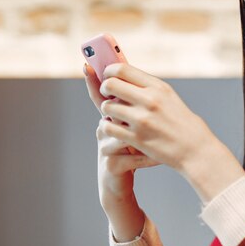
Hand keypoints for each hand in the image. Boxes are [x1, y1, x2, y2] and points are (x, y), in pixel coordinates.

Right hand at [84, 63, 149, 240]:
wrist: (121, 180)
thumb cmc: (130, 149)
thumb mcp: (132, 126)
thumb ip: (132, 106)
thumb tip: (140, 80)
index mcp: (109, 118)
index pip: (100, 96)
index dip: (93, 81)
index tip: (86, 65)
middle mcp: (103, 131)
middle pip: (108, 114)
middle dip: (124, 114)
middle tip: (138, 116)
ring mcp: (104, 149)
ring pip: (119, 137)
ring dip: (138, 140)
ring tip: (153, 143)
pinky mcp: (111, 166)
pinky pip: (129, 158)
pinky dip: (146, 159)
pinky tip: (157, 160)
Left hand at [98, 63, 244, 202]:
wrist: (195, 149)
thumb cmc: (182, 123)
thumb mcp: (169, 97)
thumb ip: (148, 87)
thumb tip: (123, 76)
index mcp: (158, 87)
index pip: (122, 69)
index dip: (109, 71)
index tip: (108, 77)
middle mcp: (150, 100)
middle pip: (110, 84)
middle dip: (104, 89)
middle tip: (108, 95)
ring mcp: (142, 120)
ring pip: (107, 106)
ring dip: (107, 110)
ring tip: (115, 115)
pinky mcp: (137, 138)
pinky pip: (108, 127)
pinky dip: (107, 127)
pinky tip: (115, 128)